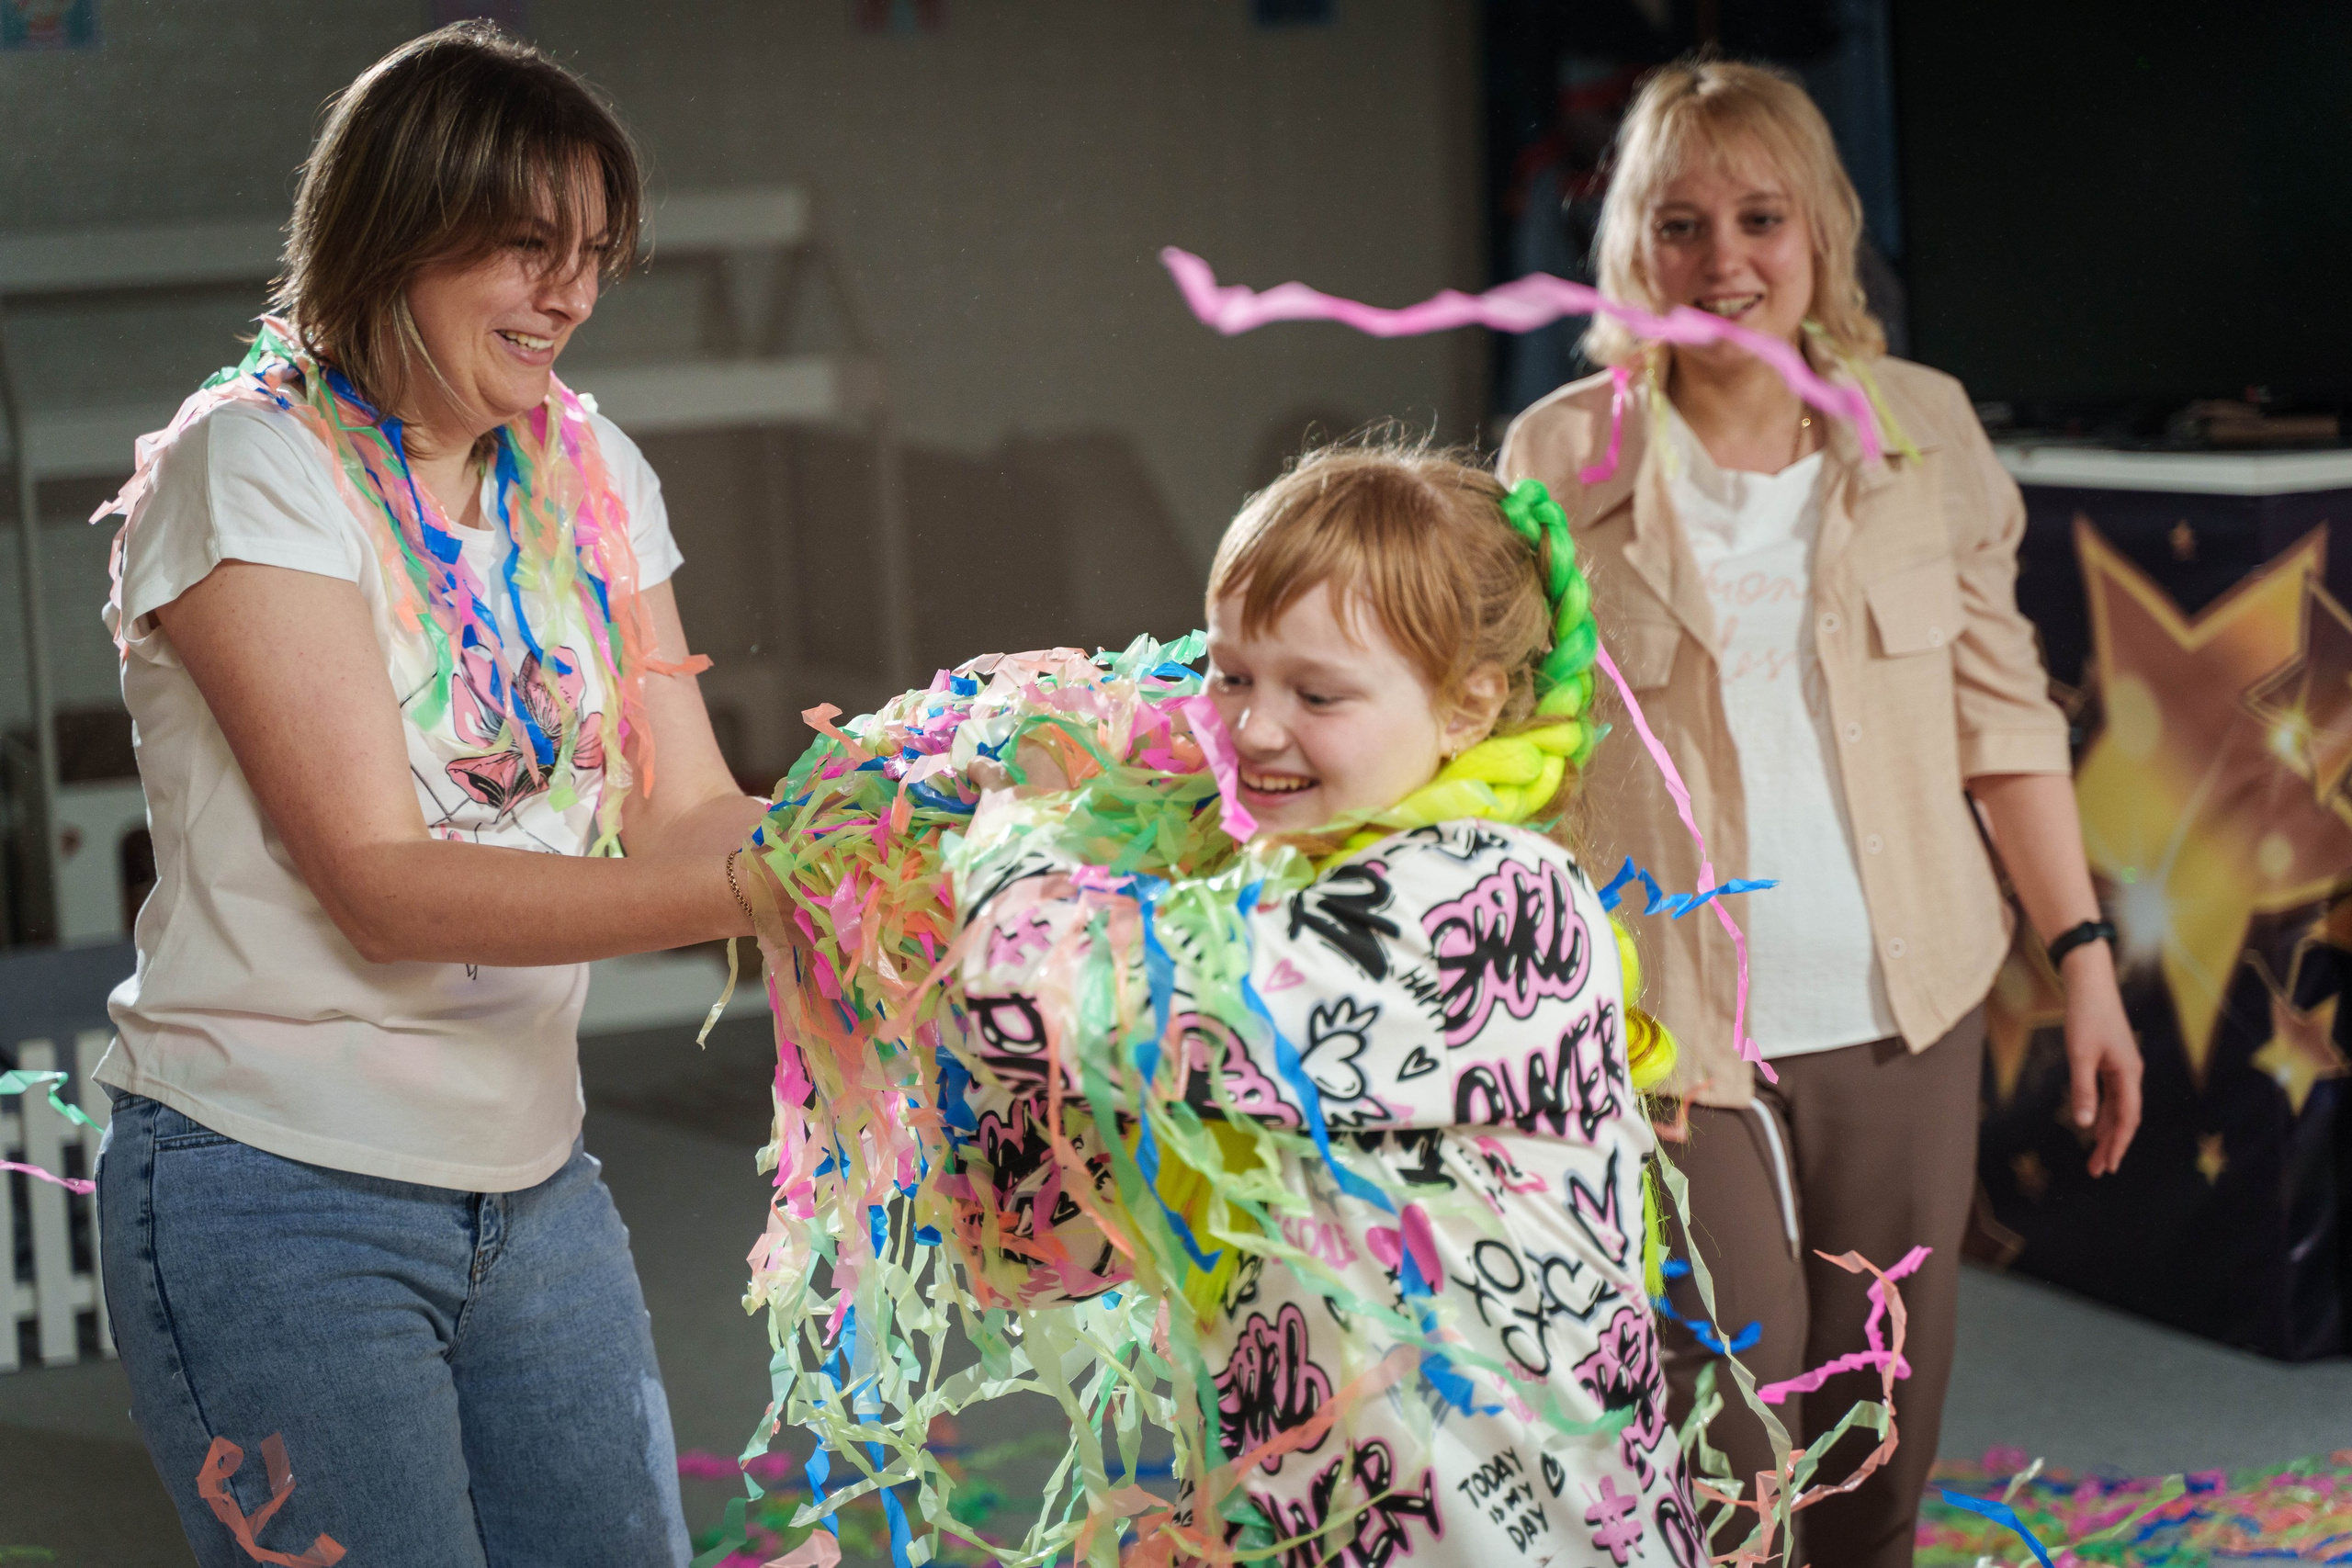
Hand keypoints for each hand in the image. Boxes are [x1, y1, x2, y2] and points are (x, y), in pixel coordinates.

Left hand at [2058, 941, 2141, 1176]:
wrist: (2089, 983)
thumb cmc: (2085, 1016)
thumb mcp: (2080, 1055)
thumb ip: (2082, 1090)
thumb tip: (2082, 1124)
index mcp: (2128, 1074)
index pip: (2127, 1119)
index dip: (2118, 1144)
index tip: (2107, 1166)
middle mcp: (2130, 1073)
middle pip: (2124, 1118)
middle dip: (2112, 1145)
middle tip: (2098, 1171)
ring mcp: (2122, 1067)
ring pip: (2117, 1108)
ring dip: (2106, 1132)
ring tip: (2095, 1156)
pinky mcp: (2112, 1061)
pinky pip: (2111, 1096)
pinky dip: (2103, 1113)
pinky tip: (2092, 1126)